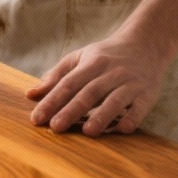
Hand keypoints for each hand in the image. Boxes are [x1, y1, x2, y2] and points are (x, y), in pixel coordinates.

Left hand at [25, 31, 171, 136]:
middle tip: (55, 127)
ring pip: (115, 100)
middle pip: (88, 93)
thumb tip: (30, 94)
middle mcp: (111, 72)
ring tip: (88, 132)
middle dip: (71, 110)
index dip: (51, 101)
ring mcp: (130, 83)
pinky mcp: (147, 93)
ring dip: (102, 116)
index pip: (67, 84)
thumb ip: (56, 75)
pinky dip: (132, 118)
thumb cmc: (105, 56)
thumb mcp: (80, 58)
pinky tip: (122, 130)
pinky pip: (140, 107)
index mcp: (92, 63)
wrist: (145, 44)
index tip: (37, 118)